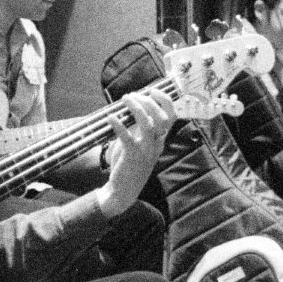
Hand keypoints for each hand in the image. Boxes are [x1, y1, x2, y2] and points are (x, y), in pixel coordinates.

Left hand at [102, 87, 175, 213]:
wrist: (123, 191)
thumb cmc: (129, 164)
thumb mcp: (138, 144)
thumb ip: (138, 127)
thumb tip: (133, 106)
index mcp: (160, 139)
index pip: (171, 116)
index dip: (164, 100)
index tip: (152, 90)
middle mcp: (156, 144)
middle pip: (161, 116)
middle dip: (147, 101)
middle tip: (132, 95)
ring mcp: (146, 151)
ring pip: (147, 124)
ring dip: (136, 108)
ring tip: (124, 99)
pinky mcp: (132, 156)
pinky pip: (127, 137)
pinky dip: (118, 125)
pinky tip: (110, 118)